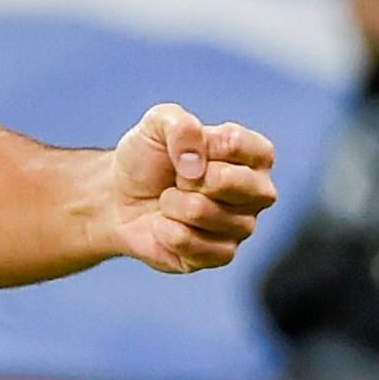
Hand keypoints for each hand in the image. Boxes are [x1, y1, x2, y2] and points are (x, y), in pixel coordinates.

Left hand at [103, 105, 275, 274]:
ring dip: (172, 204)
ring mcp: (244, 226)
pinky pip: (194, 245)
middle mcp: (258, 192)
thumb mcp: (157, 124)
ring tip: (168, 201)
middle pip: (227, 180)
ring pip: (204, 213)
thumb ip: (179, 124)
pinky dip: (166, 231)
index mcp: (255, 155)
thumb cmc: (148, 158)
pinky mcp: (222, 256)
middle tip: (177, 179)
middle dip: (186, 177)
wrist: (120, 198)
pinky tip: (164, 226)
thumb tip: (195, 159)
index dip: (197, 145)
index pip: (235, 143)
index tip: (182, 150)